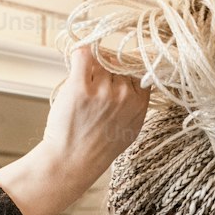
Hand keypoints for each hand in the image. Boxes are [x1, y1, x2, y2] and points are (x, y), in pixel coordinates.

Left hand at [0, 47, 148, 214]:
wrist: (74, 160)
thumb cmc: (100, 146)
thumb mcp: (131, 127)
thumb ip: (136, 102)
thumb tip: (136, 78)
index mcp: (139, 103)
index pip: (138, 69)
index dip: (125, 70)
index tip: (115, 77)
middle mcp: (124, 94)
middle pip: (117, 64)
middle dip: (106, 70)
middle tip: (95, 89)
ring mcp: (102, 90)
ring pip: (100, 60)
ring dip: (91, 69)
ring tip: (84, 91)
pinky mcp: (80, 87)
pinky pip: (83, 54)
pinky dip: (79, 55)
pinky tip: (77, 64)